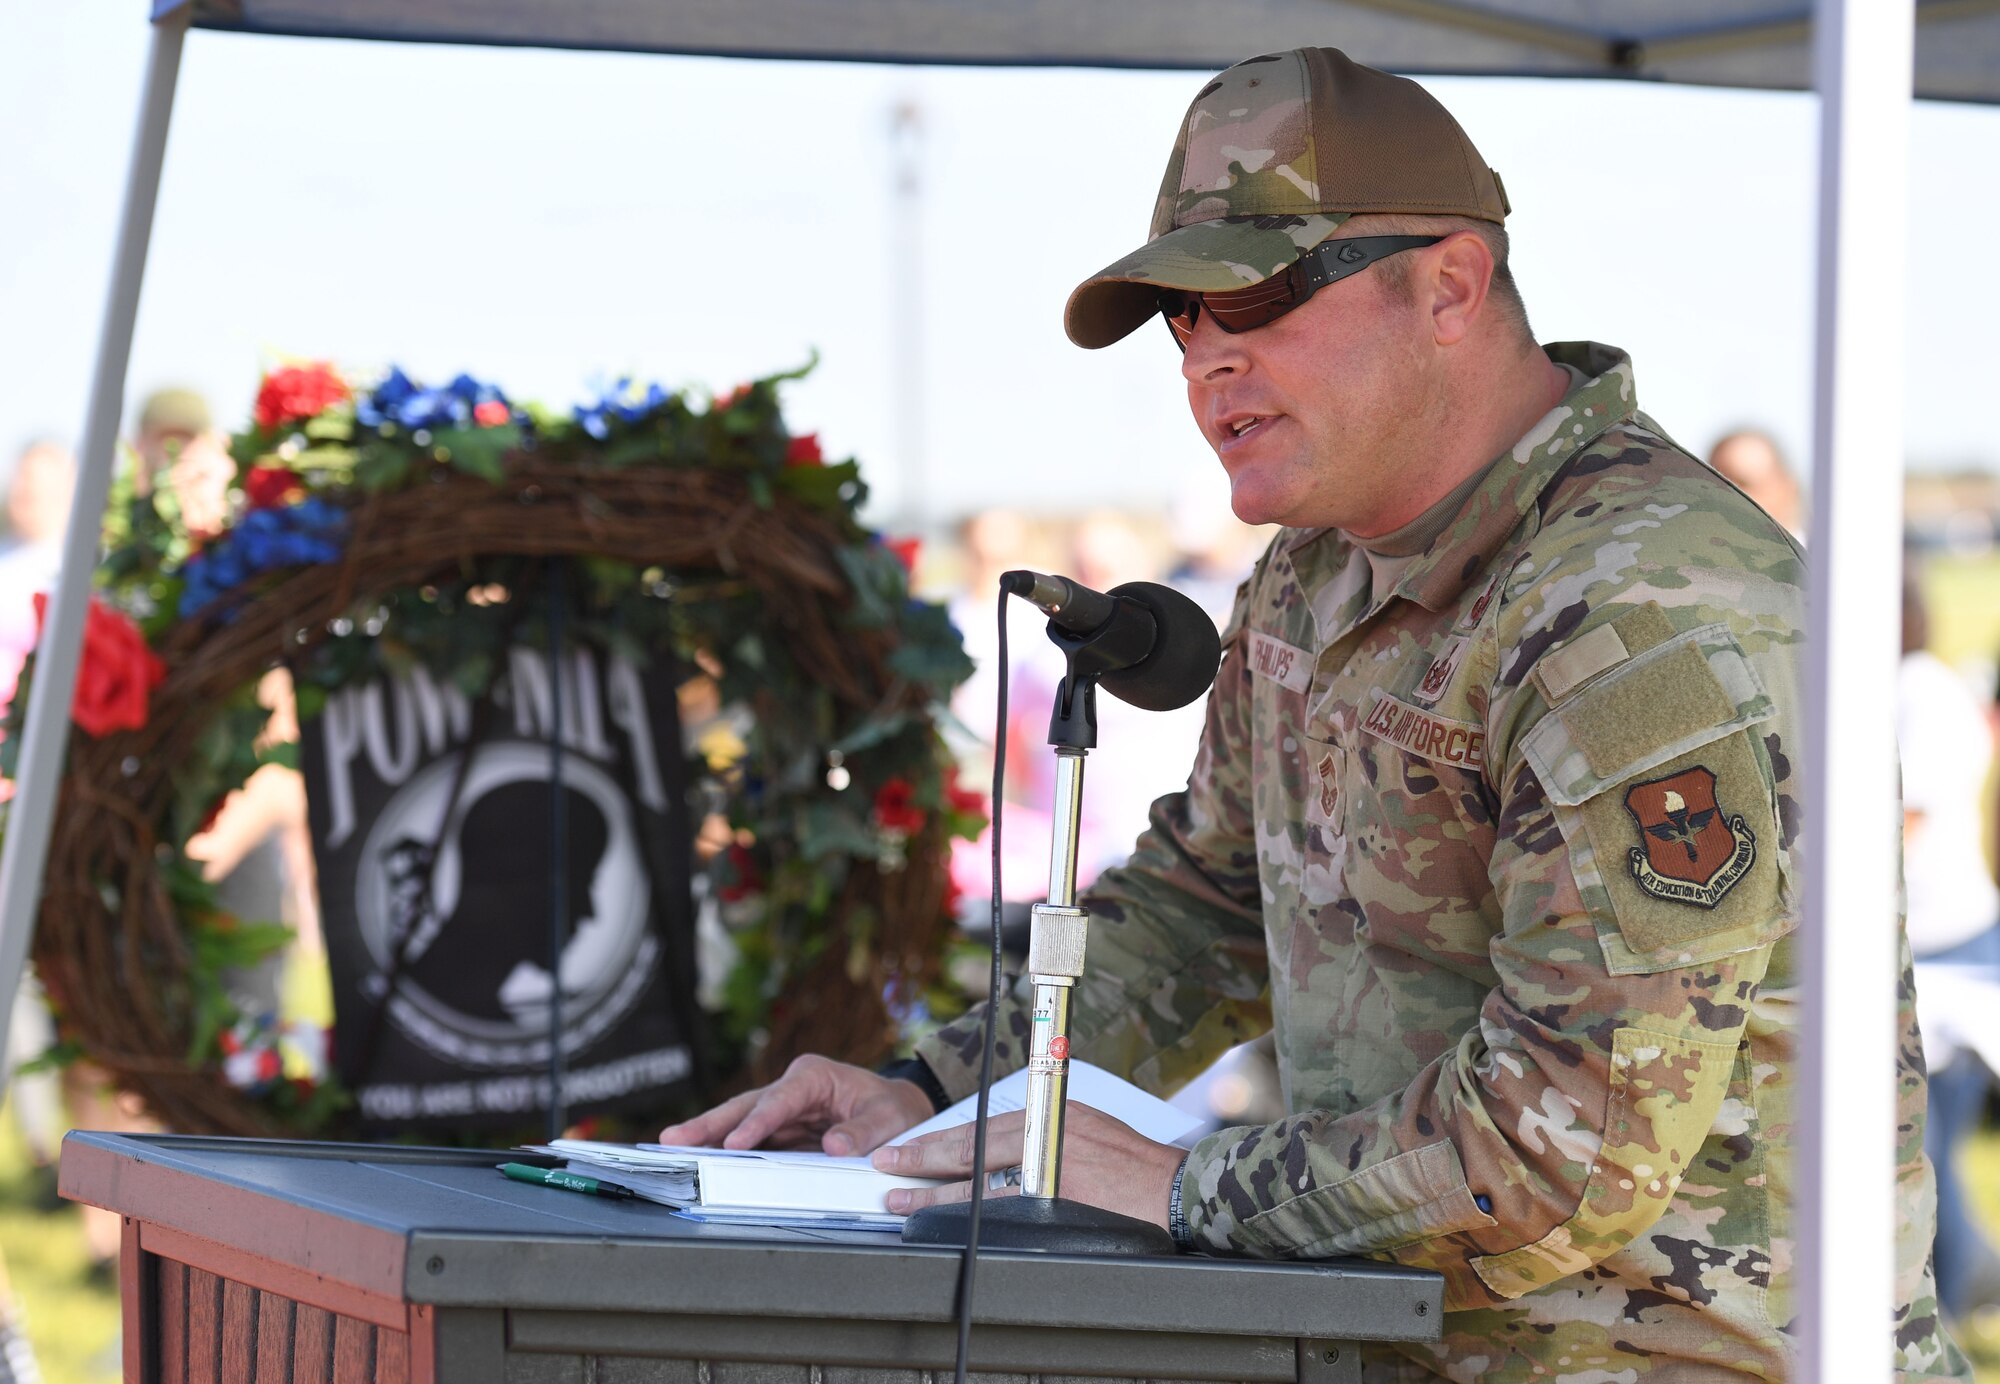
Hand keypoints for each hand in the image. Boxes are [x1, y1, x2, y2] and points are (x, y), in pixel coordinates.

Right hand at [657, 1054, 934, 1155]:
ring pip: (739, 1122)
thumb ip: (862, 1132)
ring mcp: (782, 1111)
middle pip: (746, 1107)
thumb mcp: (888, 1118)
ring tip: (673, 1147)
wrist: (898, 1112)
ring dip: (707, 1137)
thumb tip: (834, 1147)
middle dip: (710, 1123)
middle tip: (675, 1138)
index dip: (757, 1122)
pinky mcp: (779, 1132)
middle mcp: (792, 1089)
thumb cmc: (893, 1109)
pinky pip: (749, 1142)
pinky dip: (724, 1151)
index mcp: (814, 1076)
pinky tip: (699, 1161)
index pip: (780, 1099)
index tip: (736, 1142)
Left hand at [870, 1101, 1184, 1227]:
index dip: (940, 1139)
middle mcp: (1044, 1136)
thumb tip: (1006, 1145)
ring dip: (932, 1194)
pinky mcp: (1054, 1202)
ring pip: (975, 1183)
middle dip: (921, 1159)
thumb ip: (1045, 1130)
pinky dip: (966, 1217)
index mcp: (1050, 1114)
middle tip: (886, 1165)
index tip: (909, 1146)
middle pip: (968, 1149)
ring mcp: (1047, 1171)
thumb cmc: (1135, 1163)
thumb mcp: (1089, 1125)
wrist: (1175, 1188)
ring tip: (900, 1201)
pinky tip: (942, 1223)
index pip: (981, 1126)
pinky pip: (999, 1211)